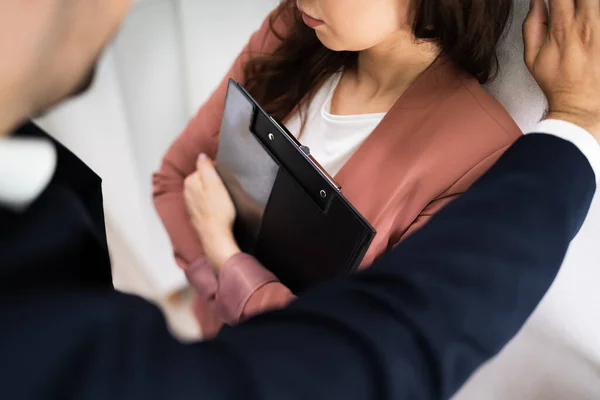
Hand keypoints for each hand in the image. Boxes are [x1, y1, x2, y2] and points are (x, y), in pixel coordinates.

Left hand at [184, 154, 239, 271]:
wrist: (216, 236)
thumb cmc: (218, 211)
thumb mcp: (215, 183)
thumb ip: (206, 167)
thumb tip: (201, 155)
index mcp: (190, 183)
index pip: (203, 169)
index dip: (215, 173)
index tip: (223, 180)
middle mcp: (186, 194)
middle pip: (201, 181)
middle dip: (212, 184)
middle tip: (224, 192)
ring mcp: (190, 207)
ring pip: (201, 193)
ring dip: (211, 195)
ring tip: (222, 202)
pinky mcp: (196, 217)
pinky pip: (203, 206)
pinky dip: (210, 206)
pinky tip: (217, 211)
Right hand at [524, 0, 599, 138]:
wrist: (580, 105)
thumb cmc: (557, 83)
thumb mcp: (532, 57)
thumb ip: (532, 25)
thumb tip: (535, 1)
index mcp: (562, 28)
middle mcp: (586, 25)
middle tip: (568, 4)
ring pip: (594, 3)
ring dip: (586, 5)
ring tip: (580, 12)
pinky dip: (595, 13)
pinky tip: (589, 18)